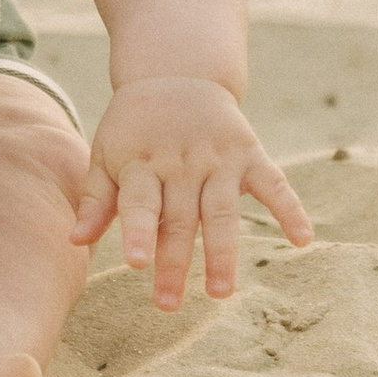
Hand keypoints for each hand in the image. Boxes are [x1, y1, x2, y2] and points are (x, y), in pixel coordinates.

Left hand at [73, 75, 311, 309]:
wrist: (176, 72)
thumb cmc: (134, 126)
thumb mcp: (106, 152)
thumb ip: (97, 198)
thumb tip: (74, 240)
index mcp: (142, 162)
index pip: (140, 202)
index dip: (138, 231)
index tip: (136, 263)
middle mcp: (181, 162)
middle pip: (179, 218)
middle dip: (174, 262)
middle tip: (167, 304)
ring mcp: (218, 158)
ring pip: (222, 211)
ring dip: (222, 253)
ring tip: (220, 292)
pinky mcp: (249, 153)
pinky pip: (274, 182)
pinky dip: (290, 208)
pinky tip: (302, 239)